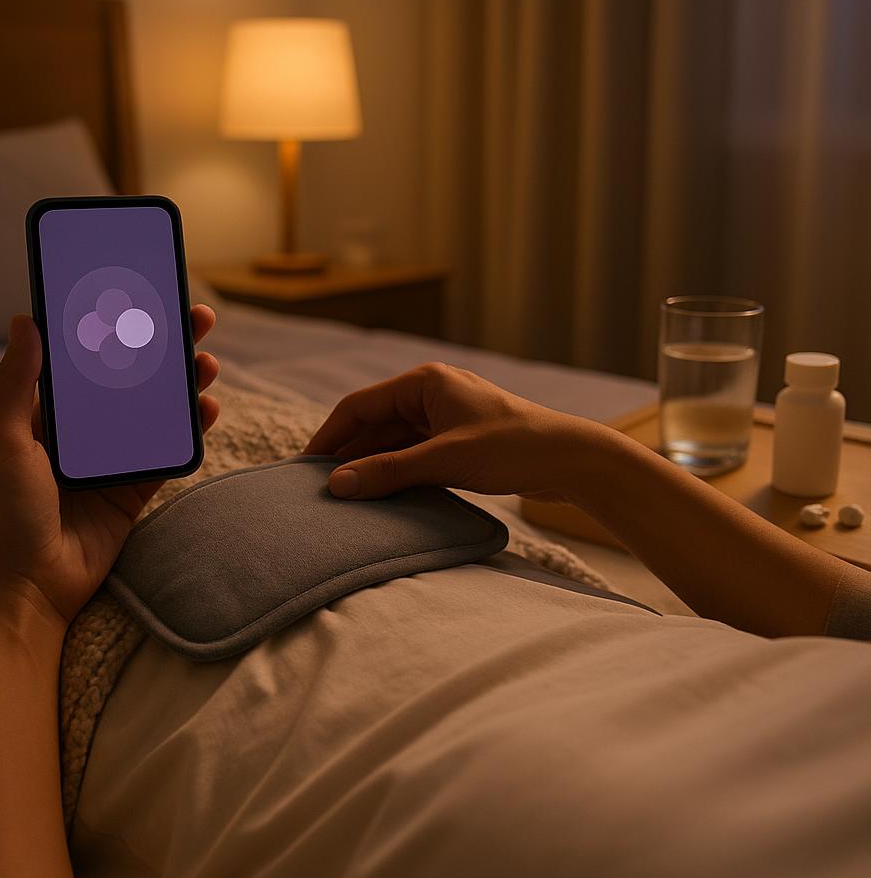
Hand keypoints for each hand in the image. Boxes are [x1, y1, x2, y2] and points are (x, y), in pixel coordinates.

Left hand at [0, 307, 220, 627]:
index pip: (88, 356)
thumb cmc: (5, 513)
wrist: (30, 587)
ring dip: (184, 383)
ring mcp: (113, 459)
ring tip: (208, 362)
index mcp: (48, 413)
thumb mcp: (4, 440)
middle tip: (196, 318)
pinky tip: (207, 408)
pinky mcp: (136, 488)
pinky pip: (169, 451)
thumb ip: (17, 382)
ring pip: (156, 410)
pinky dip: (191, 429)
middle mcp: (83, 431)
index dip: (116, 324)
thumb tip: (23, 317)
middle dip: (164, 346)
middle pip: (132, 377)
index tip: (143, 296)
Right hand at [306, 362, 591, 499]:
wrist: (573, 459)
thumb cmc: (512, 448)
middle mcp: (432, 392)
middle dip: (349, 452)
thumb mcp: (444, 460)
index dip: (329, 436)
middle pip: (375, 422)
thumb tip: (338, 485)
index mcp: (424, 382)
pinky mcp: (459, 438)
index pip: (359, 406)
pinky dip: (397, 469)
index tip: (306, 467)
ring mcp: (446, 415)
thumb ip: (389, 471)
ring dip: (373, 463)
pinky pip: (415, 451)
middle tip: (322, 487)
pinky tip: (384, 493)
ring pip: (395, 439)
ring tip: (348, 495)